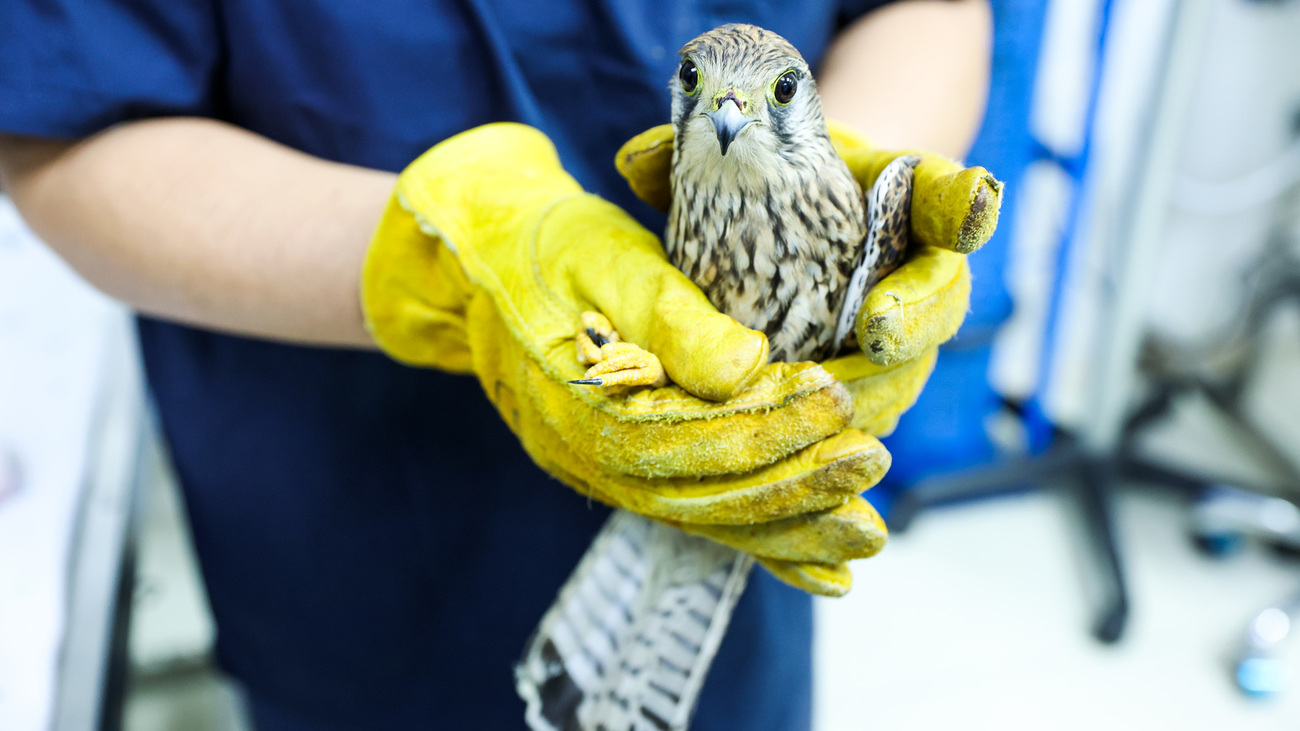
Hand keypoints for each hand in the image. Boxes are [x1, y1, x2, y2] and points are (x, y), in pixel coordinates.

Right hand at [361, 123, 890, 595]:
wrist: (482, 264)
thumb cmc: (549, 248)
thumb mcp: (605, 257)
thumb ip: (671, 318)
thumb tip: (747, 369)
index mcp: (583, 407)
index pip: (692, 435)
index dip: (771, 424)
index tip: (840, 400)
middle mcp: (588, 459)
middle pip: (706, 493)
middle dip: (796, 484)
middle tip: (874, 464)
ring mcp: (601, 475)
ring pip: (708, 516)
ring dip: (790, 529)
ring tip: (866, 535)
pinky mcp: (622, 472)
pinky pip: (697, 514)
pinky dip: (760, 541)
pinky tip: (819, 567)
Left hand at [614, 121, 1001, 438]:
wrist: (784, 229)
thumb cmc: (763, 185)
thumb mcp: (731, 160)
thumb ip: (689, 154)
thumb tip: (634, 162)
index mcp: (897, 199)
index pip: (946, 194)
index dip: (963, 203)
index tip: (970, 209)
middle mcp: (912, 272)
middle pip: (940, 298)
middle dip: (917, 318)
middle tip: (877, 335)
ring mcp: (897, 340)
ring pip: (907, 371)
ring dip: (877, 391)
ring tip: (830, 405)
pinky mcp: (867, 392)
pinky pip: (867, 418)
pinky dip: (841, 436)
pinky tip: (804, 453)